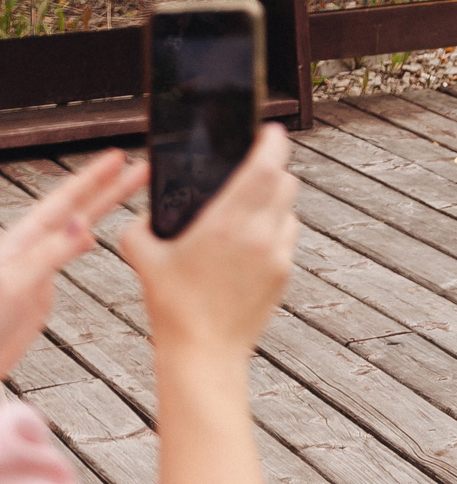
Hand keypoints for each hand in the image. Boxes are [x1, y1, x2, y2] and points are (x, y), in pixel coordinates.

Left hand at [0, 149, 145, 374]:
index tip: (117, 158)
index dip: (92, 178)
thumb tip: (84, 225)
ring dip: (101, 207)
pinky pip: (70, 257)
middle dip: (107, 186)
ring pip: (75, 230)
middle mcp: (28, 250)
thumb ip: (49, 254)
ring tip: (128, 190)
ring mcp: (34, 270)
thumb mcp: (16, 283)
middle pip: (75, 209)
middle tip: (138, 167)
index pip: (64, 202)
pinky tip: (93, 239)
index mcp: (21, 242)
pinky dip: (87, 240)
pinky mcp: (38, 293)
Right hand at [120, 124, 297, 364]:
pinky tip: (251, 243)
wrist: (204, 352)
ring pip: (288, 209)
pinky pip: (287, 237)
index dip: (272, 142)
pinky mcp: (285, 273)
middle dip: (273, 168)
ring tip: (249, 208)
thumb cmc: (173, 306)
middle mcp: (259, 233)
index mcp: (227, 222)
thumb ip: (140, 230)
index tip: (269, 131)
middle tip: (254, 167)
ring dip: (275, 201)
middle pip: (285, 181)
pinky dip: (275, 230)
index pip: (265, 165)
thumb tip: (145, 214)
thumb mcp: (145, 261)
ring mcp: (277, 253)